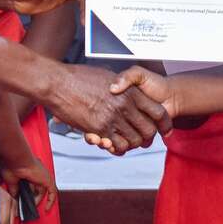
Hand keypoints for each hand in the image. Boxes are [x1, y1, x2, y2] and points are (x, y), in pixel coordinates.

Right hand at [0, 152, 56, 213]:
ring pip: (43, 191)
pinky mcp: (47, 180)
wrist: (16, 159)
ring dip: (37, 201)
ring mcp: (43, 175)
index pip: (30, 184)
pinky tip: (46, 209)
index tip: (22, 201)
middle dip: (31, 199)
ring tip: (30, 209)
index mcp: (28, 170)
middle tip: (25, 207)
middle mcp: (36, 172)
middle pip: (36, 189)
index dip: (27, 194)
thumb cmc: (10, 164)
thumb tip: (14, 199)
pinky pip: (52, 192)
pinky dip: (50, 201)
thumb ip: (14, 191)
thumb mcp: (11, 181)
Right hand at [44, 63, 170, 154]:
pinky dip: (118, 148)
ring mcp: (112, 117)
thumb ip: (121, 84)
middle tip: (143, 140)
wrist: (58, 82)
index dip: (164, 124)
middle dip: (148, 138)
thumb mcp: (108, 75)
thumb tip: (125, 89)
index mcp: (130, 91)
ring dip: (132, 144)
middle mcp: (125, 105)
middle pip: (148, 130)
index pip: (158, 112)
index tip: (164, 130)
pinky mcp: (99, 128)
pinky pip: (117, 145)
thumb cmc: (79, 77)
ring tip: (128, 142)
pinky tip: (114, 144)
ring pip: (134, 140)